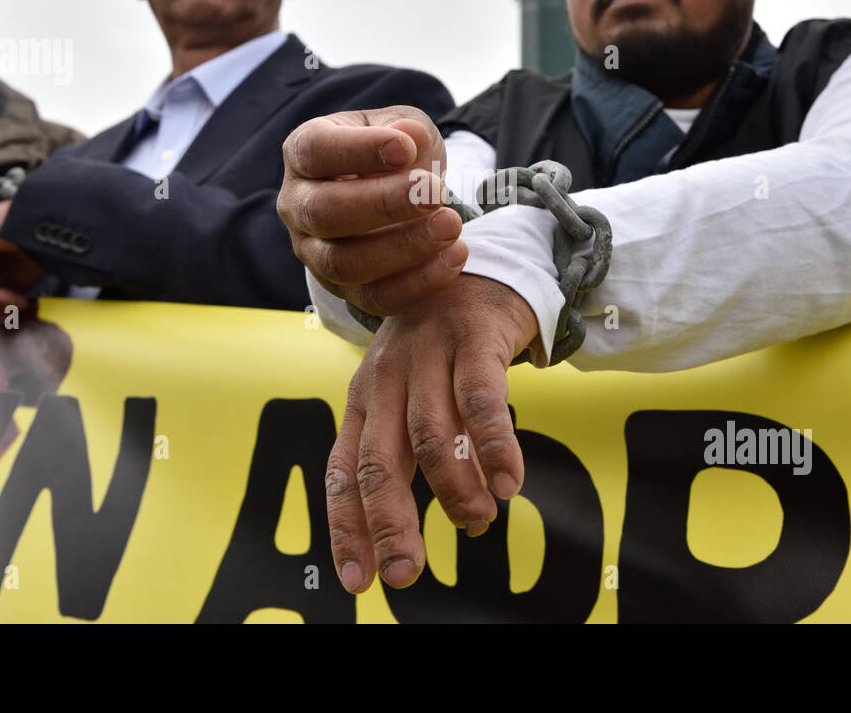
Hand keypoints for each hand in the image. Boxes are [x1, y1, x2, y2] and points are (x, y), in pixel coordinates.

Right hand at [278, 105, 466, 315]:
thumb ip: (404, 127)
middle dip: (383, 204)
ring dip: (403, 247)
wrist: (398, 196)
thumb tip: (410, 137)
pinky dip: (417, 282)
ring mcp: (314, 253)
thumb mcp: (402, 127)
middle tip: (434, 192)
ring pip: (344, 263)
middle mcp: (298, 205)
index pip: (315, 151)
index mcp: (303, 154)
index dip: (358, 150)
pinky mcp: (343, 291)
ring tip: (451, 225)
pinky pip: (374, 297)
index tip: (405, 148)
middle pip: (324, 213)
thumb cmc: (394, 153)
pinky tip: (455, 256)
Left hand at [325, 274, 538, 592]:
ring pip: (431, 435)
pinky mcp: (472, 337)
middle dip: (390, 523)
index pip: (343, 471)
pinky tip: (508, 482)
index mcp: (364, 398)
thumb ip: (401, 455)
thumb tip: (403, 539)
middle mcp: (386, 376)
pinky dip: (494, 445)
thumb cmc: (440, 350)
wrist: (480, 270)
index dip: (347, 527)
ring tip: (476, 521)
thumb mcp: (405, 395)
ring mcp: (427, 354)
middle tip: (408, 571)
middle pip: (379, 460)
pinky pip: (480, 398)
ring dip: (453, 489)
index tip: (360, 581)